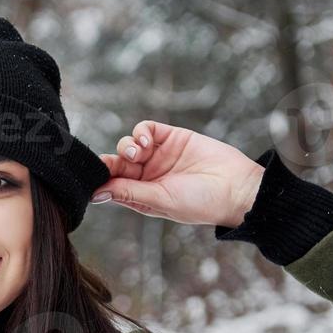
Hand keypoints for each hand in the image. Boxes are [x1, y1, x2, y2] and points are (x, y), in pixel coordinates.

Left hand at [89, 121, 264, 227]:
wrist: (237, 187)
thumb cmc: (201, 203)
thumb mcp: (160, 200)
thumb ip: (128, 193)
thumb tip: (96, 193)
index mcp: (142, 195)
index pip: (112, 184)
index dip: (102, 178)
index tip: (95, 175)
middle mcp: (147, 175)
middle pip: (117, 162)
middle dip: (113, 160)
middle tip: (121, 161)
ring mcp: (159, 155)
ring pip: (128, 144)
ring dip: (127, 145)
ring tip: (138, 151)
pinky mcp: (172, 137)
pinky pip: (146, 129)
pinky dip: (140, 131)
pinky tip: (145, 140)